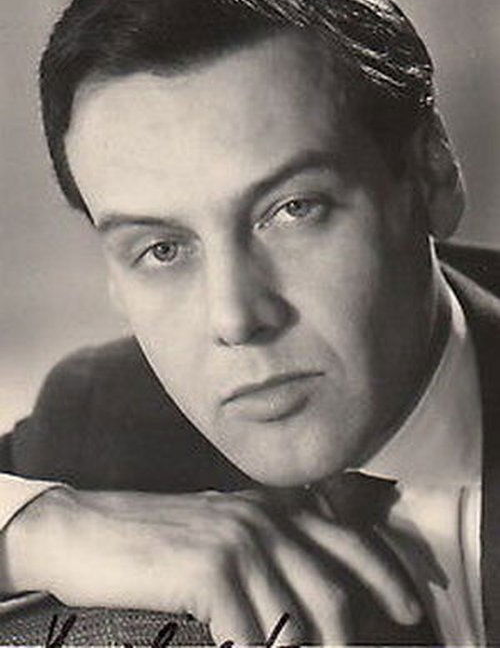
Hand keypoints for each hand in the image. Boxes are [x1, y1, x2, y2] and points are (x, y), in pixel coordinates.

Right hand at [4, 485, 420, 644]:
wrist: (84, 530)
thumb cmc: (151, 540)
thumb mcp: (220, 529)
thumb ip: (266, 544)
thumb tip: (305, 596)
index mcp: (270, 506)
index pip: (348, 539)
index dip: (386, 575)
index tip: (408, 608)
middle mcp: (263, 519)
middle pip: (333, 591)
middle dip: (346, 641)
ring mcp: (240, 542)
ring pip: (298, 621)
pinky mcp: (212, 571)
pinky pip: (254, 636)